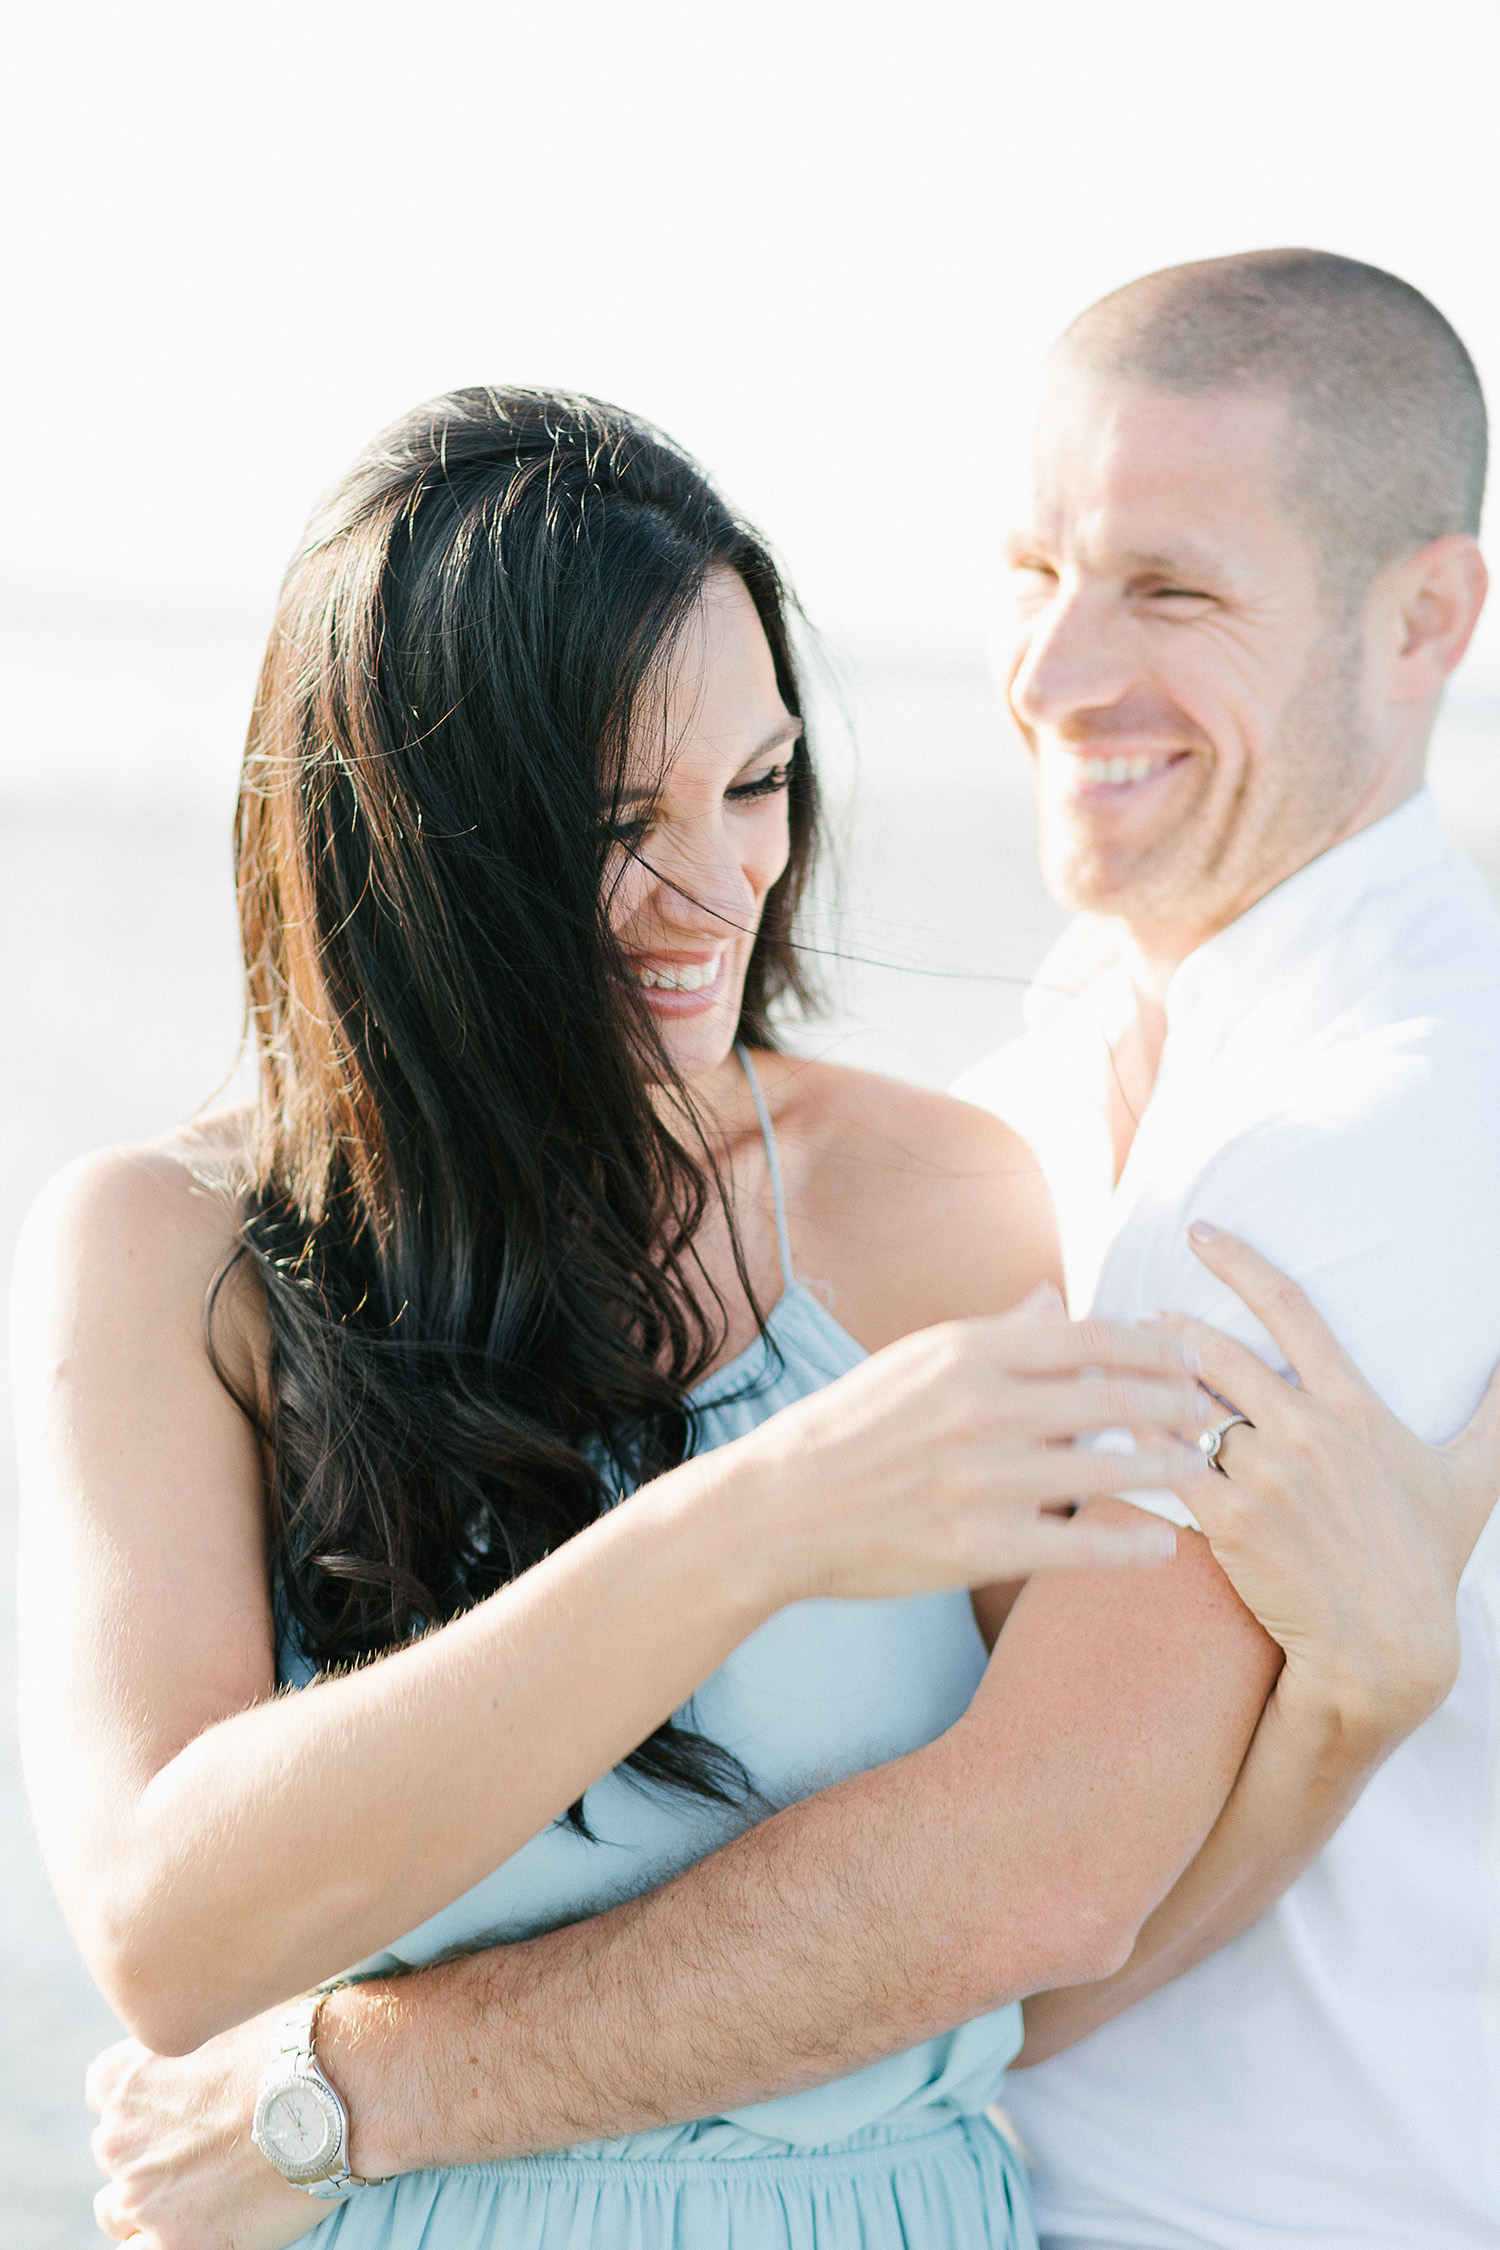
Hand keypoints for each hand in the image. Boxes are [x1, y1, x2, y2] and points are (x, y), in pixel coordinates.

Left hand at [87, 2012, 319, 2249]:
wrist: (331, 2094)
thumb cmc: (292, 2048)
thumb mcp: (224, 2021)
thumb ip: (192, 2049)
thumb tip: (209, 2061)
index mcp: (124, 2077)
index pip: (106, 2097)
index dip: (145, 2106)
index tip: (182, 2108)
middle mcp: (118, 2137)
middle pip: (116, 2155)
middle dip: (153, 2154)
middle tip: (209, 2150)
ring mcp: (141, 2195)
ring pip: (119, 2213)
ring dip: (152, 2205)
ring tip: (208, 2194)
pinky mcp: (173, 2243)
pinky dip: (163, 2245)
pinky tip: (202, 2230)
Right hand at [735, 1282, 1209, 1600]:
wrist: (780, 1507)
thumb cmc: (851, 1429)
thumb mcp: (917, 1359)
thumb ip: (997, 1332)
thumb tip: (1055, 1297)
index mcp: (968, 1352)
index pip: (1089, 1335)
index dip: (1153, 1346)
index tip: (1190, 1355)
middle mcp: (982, 1406)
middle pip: (1112, 1396)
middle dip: (1179, 1402)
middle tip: (1217, 1411)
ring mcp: (981, 1477)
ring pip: (1107, 1467)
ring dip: (1170, 1467)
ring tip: (1206, 1469)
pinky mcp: (976, 1544)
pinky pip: (1075, 1545)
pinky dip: (1128, 1546)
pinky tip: (1164, 1546)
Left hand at [1162, 1225, 1499, 1749]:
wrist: (1385, 1650)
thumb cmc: (1426, 1562)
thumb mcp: (1474, 1478)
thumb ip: (1494, 1413)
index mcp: (1354, 1407)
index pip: (1290, 1309)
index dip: (1239, 1260)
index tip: (1199, 1231)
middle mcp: (1307, 1430)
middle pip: (1217, 1352)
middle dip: (1172, 1330)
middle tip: (1144, 1320)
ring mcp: (1266, 1475)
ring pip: (1184, 1405)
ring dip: (1144, 1383)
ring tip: (1115, 1370)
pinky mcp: (1229, 1520)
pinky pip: (1167, 1465)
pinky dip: (1137, 1442)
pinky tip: (1111, 1429)